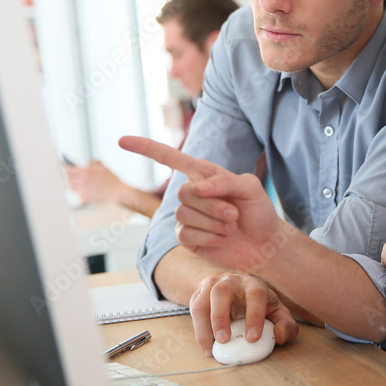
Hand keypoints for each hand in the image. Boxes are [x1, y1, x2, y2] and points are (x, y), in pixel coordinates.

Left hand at [64, 160, 125, 202]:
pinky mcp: (85, 198)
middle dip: (70, 177)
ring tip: (79, 183)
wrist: (117, 191)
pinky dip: (80, 192)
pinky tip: (86, 189)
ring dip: (73, 184)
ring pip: (72, 188)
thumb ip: (91, 162)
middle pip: (68, 179)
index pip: (68, 170)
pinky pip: (78, 194)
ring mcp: (83, 190)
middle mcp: (82, 181)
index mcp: (85, 171)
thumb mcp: (101, 165)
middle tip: (72, 176)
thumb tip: (84, 163)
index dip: (66, 169)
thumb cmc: (112, 179)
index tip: (65, 168)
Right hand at [119, 136, 293, 272]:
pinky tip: (221, 239)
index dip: (146, 148)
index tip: (122, 140)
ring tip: (231, 226)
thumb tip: (198, 187)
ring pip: (183, 215)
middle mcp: (192, 193)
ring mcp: (187, 216)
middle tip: (234, 214)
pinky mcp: (187, 238)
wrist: (263, 245)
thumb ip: (225, 181)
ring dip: (213, 222)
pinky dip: (208, 237)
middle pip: (182, 193)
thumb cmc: (258, 211)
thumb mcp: (250, 188)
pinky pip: (184, 235)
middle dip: (213, 205)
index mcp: (203, 174)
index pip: (170, 158)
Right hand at [189, 272, 298, 356]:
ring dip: (205, 326)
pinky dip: (198, 330)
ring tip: (212, 347)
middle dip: (221, 318)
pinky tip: (206, 345)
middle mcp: (231, 281)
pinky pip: (194, 311)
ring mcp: (212, 286)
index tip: (252, 338)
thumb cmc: (258, 304)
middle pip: (221, 293)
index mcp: (254, 284)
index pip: (256, 295)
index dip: (254, 315)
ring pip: (203, 302)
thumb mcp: (276, 312)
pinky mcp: (199, 295)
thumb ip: (286, 325)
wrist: (233, 288)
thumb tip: (280, 336)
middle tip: (225, 340)